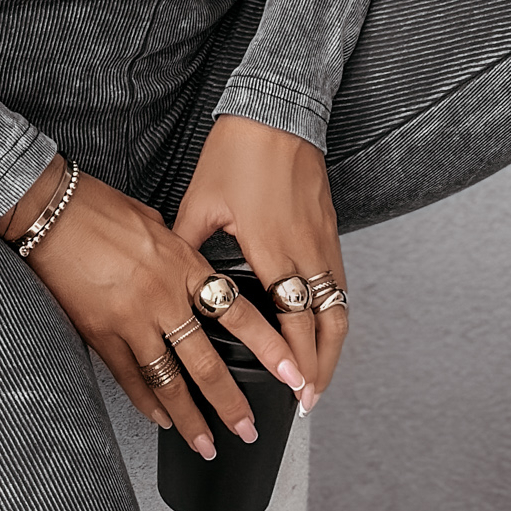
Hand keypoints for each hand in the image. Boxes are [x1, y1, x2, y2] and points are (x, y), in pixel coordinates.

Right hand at [0, 156, 309, 457]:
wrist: (50, 213)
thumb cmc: (99, 208)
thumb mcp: (153, 223)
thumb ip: (177, 251)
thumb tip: (190, 268)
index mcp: (183, 263)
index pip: (238, 312)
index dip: (269, 347)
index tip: (291, 372)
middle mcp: (163, 297)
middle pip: (206, 361)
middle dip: (230, 403)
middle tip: (247, 429)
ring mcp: (131, 320)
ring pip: (170, 381)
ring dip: (191, 419)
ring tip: (207, 445)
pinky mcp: (100, 335)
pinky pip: (130, 380)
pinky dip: (147, 404)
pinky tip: (162, 421)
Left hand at [172, 116, 348, 409]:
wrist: (278, 109)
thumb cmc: (239, 150)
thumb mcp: (200, 202)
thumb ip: (188, 248)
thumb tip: (170, 280)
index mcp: (271, 247)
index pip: (292, 322)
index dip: (296, 363)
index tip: (294, 393)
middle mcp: (304, 248)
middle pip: (326, 324)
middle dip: (320, 368)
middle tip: (309, 400)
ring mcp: (322, 237)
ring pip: (339, 304)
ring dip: (332, 344)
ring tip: (319, 374)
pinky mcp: (329, 226)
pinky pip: (339, 280)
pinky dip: (335, 311)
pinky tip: (323, 325)